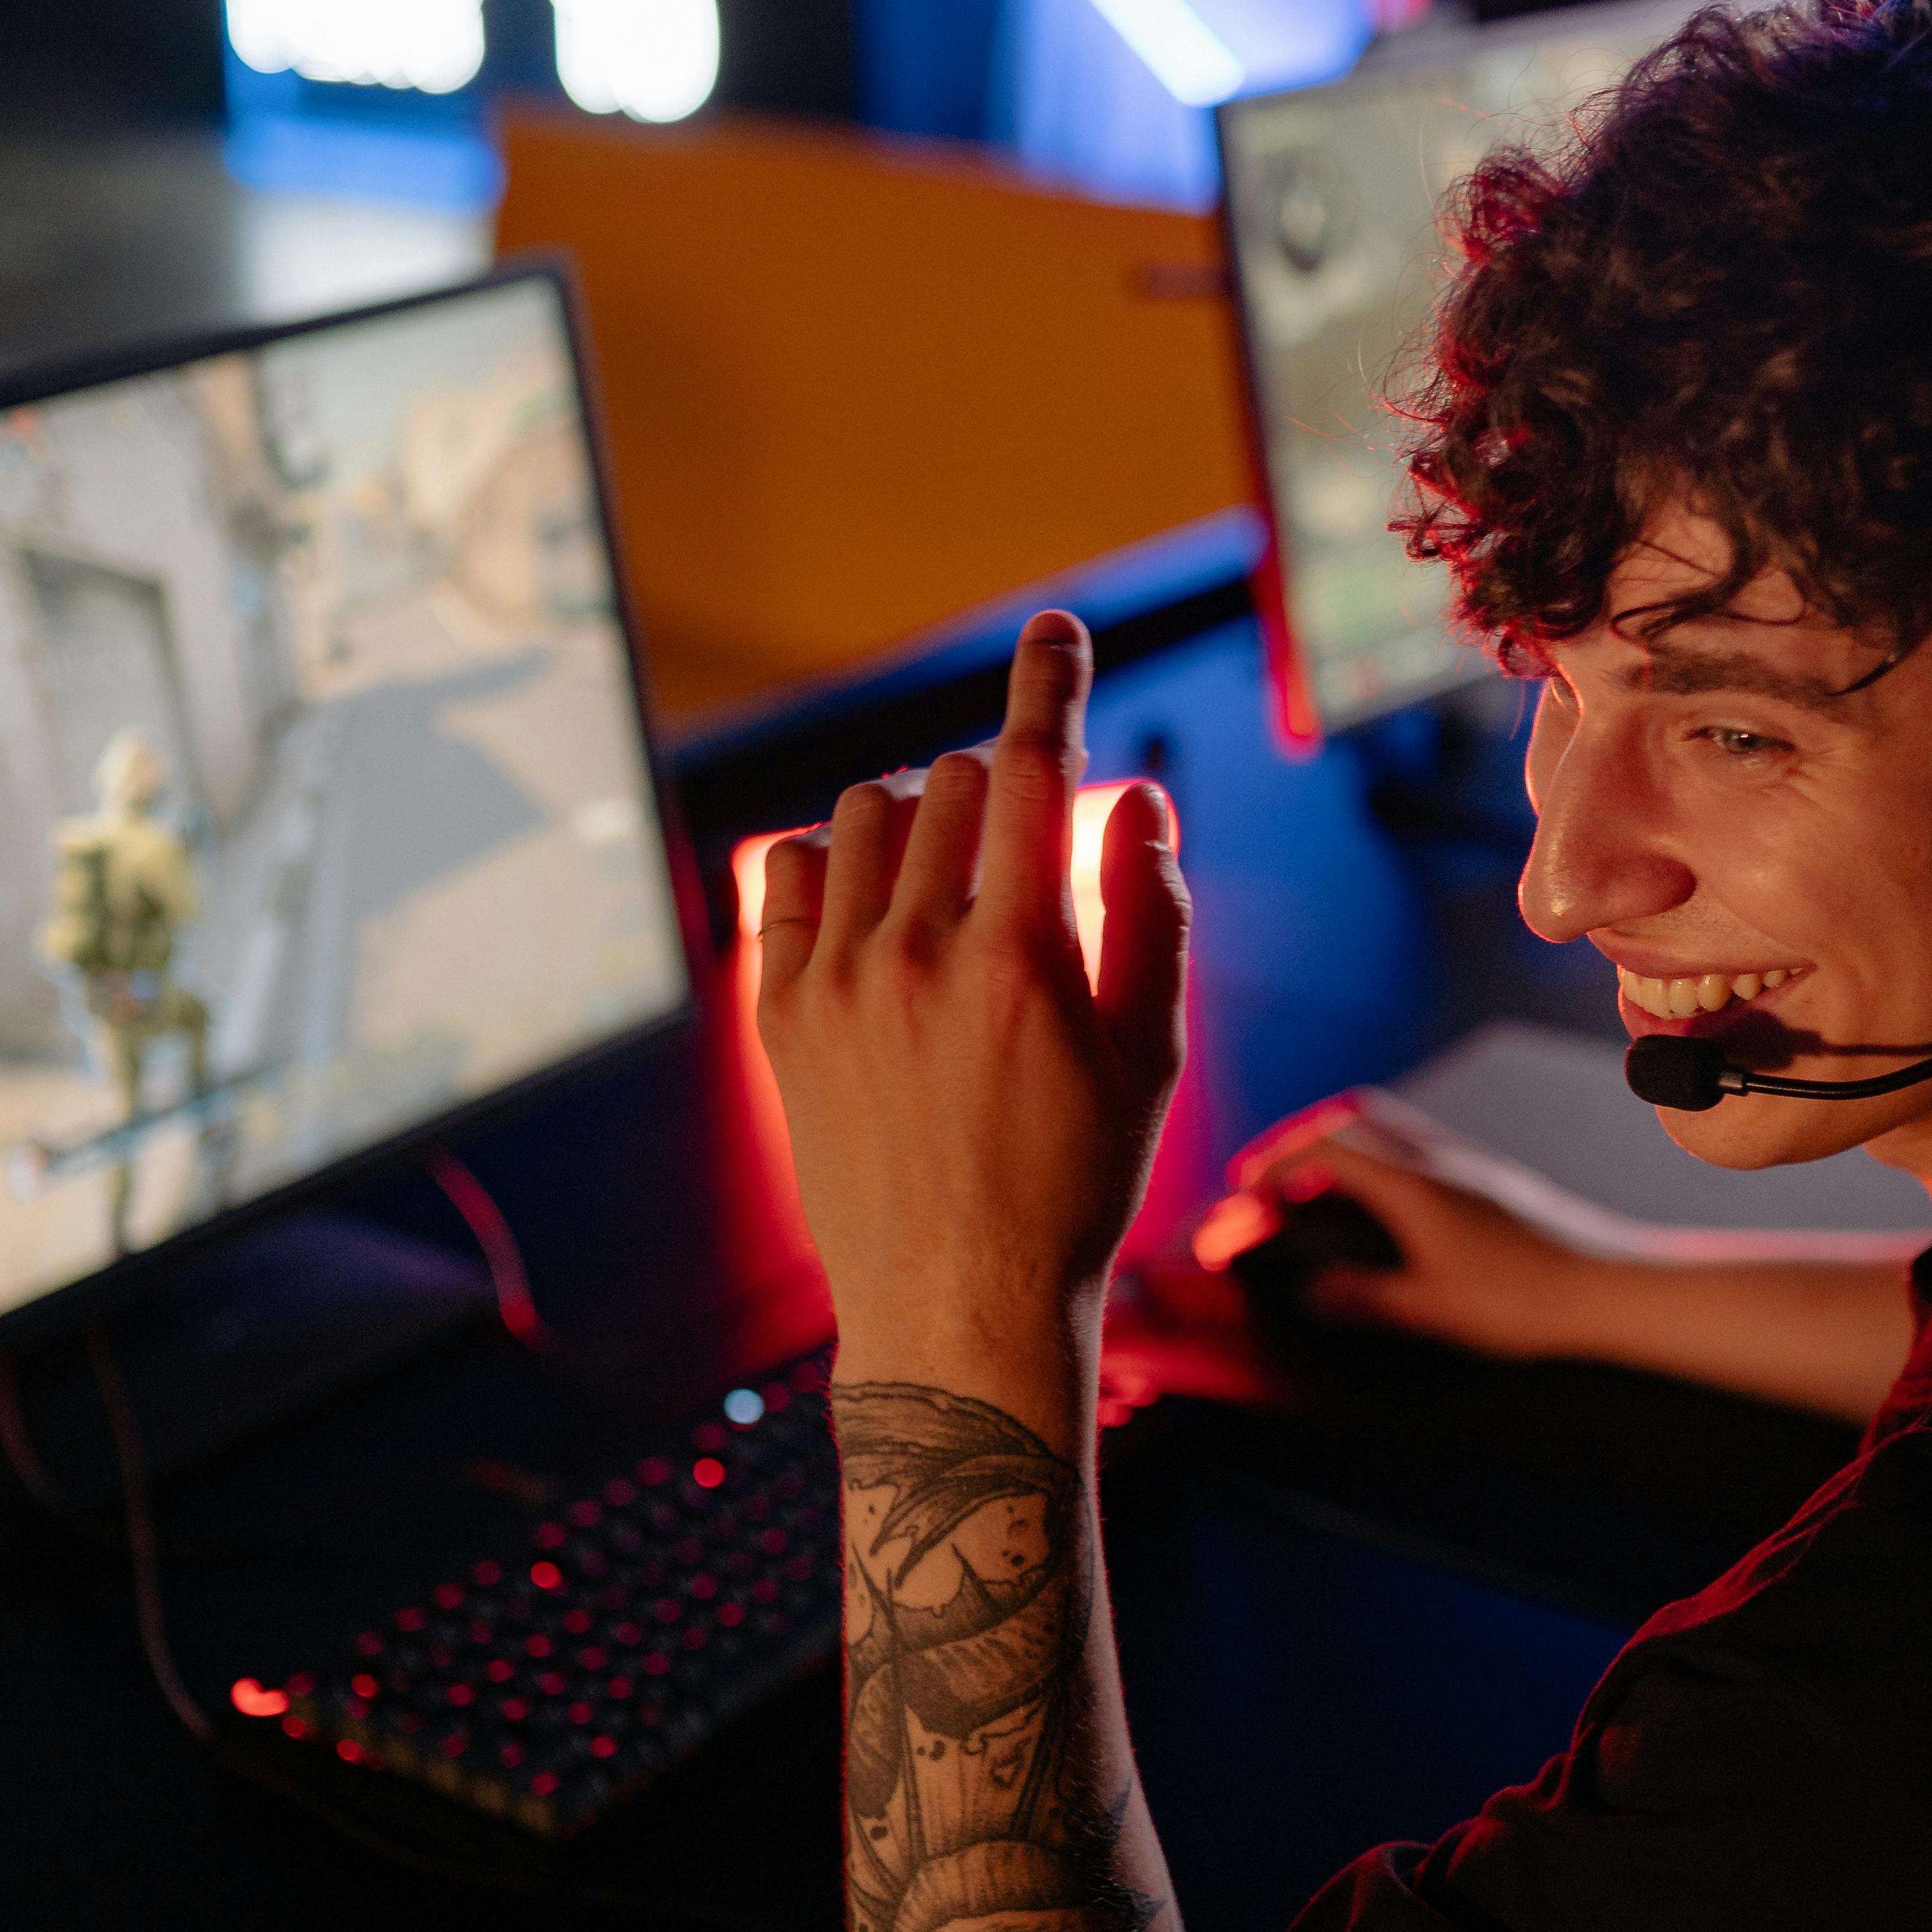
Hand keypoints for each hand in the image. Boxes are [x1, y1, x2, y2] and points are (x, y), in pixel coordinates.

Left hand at [755, 612, 1189, 1367]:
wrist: (958, 1303)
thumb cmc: (1076, 1182)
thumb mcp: (1150, 1055)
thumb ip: (1151, 913)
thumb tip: (1137, 799)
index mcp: (1022, 957)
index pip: (1031, 769)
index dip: (1051, 683)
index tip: (1058, 629)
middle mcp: (919, 954)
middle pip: (951, 783)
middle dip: (995, 794)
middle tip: (1019, 866)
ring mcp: (838, 982)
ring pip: (866, 813)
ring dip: (914, 815)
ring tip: (945, 884)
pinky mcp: (780, 1014)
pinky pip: (788, 873)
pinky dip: (831, 858)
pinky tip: (869, 904)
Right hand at [1226, 1108, 1597, 1362]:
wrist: (1601, 1290)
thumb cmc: (1519, 1302)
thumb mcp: (1429, 1309)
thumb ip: (1364, 1298)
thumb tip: (1311, 1292)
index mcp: (1413, 1186)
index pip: (1328, 1148)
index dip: (1278, 1160)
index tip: (1247, 1187)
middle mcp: (1438, 1164)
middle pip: (1355, 1124)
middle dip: (1304, 1146)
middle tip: (1274, 1183)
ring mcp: (1467, 1170)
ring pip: (1391, 1136)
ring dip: (1346, 1154)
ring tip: (1320, 1197)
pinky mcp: (1489, 1188)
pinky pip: (1418, 1157)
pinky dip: (1381, 1170)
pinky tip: (1384, 1215)